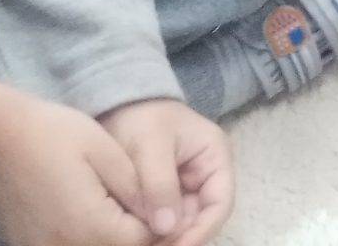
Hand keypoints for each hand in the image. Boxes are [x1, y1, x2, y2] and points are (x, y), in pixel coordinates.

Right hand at [0, 69, 149, 245]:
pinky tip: (99, 215)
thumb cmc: (56, 134)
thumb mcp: (107, 153)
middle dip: (140, 234)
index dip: (162, 223)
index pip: (143, 240)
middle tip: (150, 206)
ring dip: (117, 236)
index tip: (173, 202)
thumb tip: (165, 219)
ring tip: (127, 209)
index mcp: (91, 226)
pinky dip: (91, 238)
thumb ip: (138, 190)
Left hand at [99, 99, 234, 245]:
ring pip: (184, 222)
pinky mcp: (166, 193)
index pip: (220, 203)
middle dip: (181, 237)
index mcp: (215, 157)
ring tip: (144, 244)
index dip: (202, 230)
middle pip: (203, 218)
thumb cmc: (141, 117)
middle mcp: (207, 175)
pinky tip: (139, 237)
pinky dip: (154, 231)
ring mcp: (187, 186)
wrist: (117, 105)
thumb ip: (160, 184)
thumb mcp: (150, 145)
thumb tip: (168, 228)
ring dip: (168, 236)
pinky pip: (166, 219)